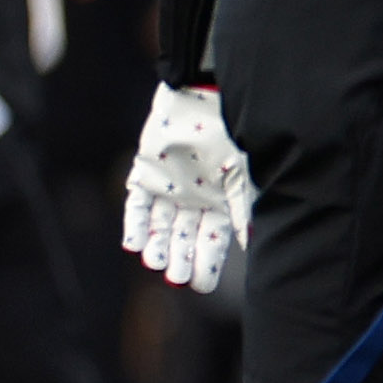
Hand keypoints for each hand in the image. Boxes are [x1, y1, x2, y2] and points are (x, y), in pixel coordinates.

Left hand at [123, 83, 253, 289]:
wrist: (203, 97)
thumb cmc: (231, 134)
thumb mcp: (242, 174)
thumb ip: (241, 208)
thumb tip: (248, 241)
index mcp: (220, 201)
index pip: (213, 239)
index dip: (208, 262)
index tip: (202, 285)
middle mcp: (194, 199)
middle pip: (185, 237)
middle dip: (182, 259)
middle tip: (178, 280)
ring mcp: (168, 187)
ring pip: (161, 225)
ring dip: (158, 245)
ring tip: (156, 264)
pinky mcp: (145, 174)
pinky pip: (138, 205)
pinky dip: (136, 224)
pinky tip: (134, 245)